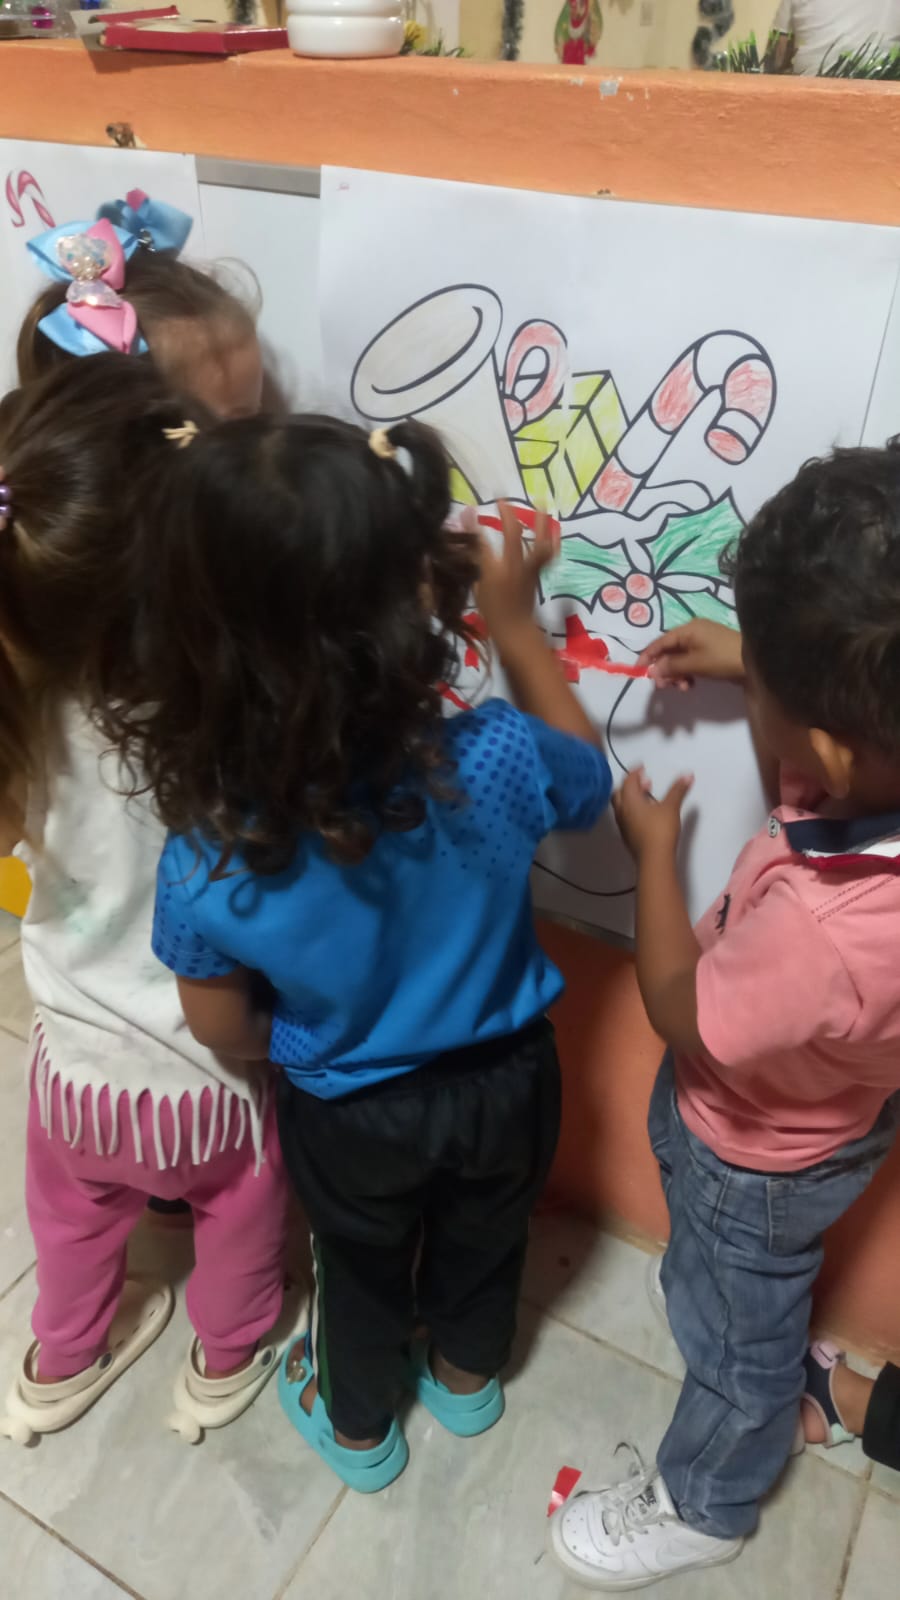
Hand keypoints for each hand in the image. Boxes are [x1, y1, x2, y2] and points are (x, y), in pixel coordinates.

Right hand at [475, 501, 556, 650]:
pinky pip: (546, 553)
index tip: (468, 509)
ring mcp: (528, 570)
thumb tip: (471, 545)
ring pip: (537, 542)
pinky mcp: (536, 573)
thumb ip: (475, 566)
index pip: (481, 545)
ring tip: (542, 502)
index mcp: (493, 574)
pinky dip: (550, 540)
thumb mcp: (477, 590)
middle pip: (513, 536)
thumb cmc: (492, 613)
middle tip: (502, 499)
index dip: (473, 526)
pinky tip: (554, 528)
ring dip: (540, 522)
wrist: (515, 631)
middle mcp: (513, 569)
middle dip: (507, 515)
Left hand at [613, 768, 692, 860]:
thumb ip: (678, 789)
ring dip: (631, 798)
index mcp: (629, 801)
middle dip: (630, 785)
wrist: (654, 859)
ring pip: (622, 807)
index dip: (634, 772)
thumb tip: (688, 774)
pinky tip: (646, 815)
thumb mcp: (671, 807)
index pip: (628, 781)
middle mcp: (622, 811)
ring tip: (647, 797)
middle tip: (644, 781)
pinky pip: (626, 818)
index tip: (641, 767)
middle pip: (620, 793)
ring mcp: (623, 826)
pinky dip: (633, 811)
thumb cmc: (660, 830)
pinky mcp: (628, 837)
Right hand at [638, 620, 742, 688]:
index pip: (660, 642)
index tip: (638, 671)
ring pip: (680, 659)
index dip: (648, 656)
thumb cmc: (722, 658)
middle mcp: (693, 633)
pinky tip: (690, 684)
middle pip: (670, 651)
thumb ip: (671, 666)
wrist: (754, 660)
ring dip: (676, 674)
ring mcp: (703, 642)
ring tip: (681, 687)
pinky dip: (687, 673)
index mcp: (688, 630)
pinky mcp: (710, 653)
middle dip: (664, 669)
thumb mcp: (694, 663)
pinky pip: (691, 662)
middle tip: (663, 686)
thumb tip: (653, 670)